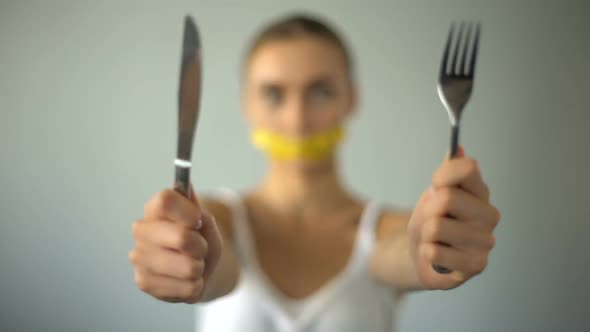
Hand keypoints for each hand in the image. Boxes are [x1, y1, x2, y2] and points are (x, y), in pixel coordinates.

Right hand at [129, 185, 222, 302]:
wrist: (197, 270)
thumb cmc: (200, 241)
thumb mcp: (207, 225)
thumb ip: (199, 212)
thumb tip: (188, 190)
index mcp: (155, 208)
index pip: (165, 200)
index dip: (187, 211)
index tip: (198, 220)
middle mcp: (141, 230)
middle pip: (182, 237)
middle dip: (201, 246)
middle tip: (200, 248)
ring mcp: (139, 257)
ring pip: (188, 266)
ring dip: (199, 268)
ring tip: (193, 265)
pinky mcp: (143, 282)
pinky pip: (186, 287)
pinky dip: (194, 286)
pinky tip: (185, 280)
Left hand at [408, 145, 499, 289]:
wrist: (423, 256)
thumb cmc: (431, 222)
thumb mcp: (434, 193)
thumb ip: (447, 172)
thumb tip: (458, 148)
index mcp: (481, 193)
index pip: (468, 168)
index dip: (443, 175)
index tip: (435, 184)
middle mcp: (489, 216)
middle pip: (446, 198)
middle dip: (429, 210)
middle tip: (434, 219)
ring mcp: (485, 242)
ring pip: (435, 227)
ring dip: (426, 234)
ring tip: (436, 239)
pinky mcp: (476, 265)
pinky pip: (434, 251)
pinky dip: (427, 253)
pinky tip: (438, 255)